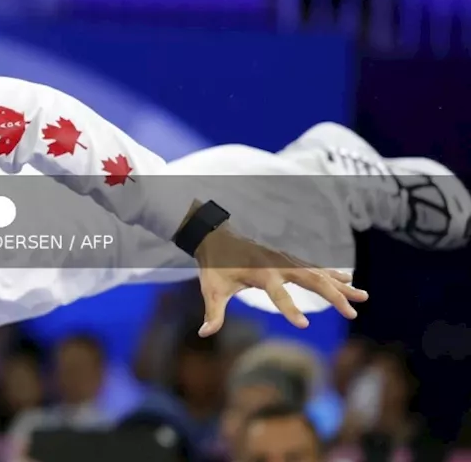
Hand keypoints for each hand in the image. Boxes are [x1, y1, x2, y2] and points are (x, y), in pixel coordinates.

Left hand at [194, 223, 367, 336]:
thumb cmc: (214, 265)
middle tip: (352, 314)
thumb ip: (213, 312)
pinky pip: (315, 267)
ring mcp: (286, 259)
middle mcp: (278, 264)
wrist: (216, 235)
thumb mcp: (212, 288)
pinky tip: (349, 281)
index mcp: (259, 272)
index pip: (277, 294)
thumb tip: (204, 333)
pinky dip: (333, 274)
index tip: (304, 326)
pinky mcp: (289, 259)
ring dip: (341, 285)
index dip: (289, 309)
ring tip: (364, 297)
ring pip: (319, 272)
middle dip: (332, 297)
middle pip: (310, 280)